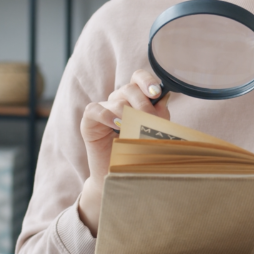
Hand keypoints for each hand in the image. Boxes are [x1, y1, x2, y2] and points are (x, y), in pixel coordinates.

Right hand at [77, 69, 169, 234]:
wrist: (121, 176)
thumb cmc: (139, 153)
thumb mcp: (153, 131)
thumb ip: (158, 114)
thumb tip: (165, 97)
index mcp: (135, 99)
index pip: (138, 78)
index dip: (147, 80)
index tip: (156, 92)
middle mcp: (118, 100)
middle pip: (129, 88)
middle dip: (143, 103)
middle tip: (150, 119)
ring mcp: (102, 109)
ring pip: (116, 101)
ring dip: (128, 114)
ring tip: (135, 129)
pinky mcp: (89, 121)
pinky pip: (96, 110)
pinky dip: (107, 115)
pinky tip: (117, 125)